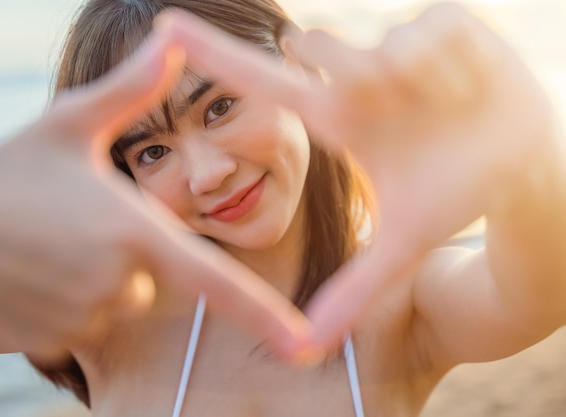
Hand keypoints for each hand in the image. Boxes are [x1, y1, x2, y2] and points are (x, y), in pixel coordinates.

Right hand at [0, 31, 310, 359]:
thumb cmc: (8, 171)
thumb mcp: (71, 122)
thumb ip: (134, 88)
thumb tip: (175, 37)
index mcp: (136, 230)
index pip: (217, 282)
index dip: (266, 316)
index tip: (302, 346)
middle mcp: (120, 281)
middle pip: (160, 277)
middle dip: (135, 252)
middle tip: (81, 225)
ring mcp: (87, 316)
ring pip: (125, 299)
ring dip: (103, 276)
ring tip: (57, 246)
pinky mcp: (59, 341)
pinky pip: (92, 321)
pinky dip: (78, 299)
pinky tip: (41, 272)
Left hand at [158, 2, 560, 349]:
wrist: (519, 169)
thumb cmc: (452, 197)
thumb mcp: (401, 246)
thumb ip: (352, 291)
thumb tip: (304, 349)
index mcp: (339, 118)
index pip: (264, 82)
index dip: (216, 56)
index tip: (166, 29)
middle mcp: (359, 79)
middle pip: (318, 45)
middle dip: (347, 71)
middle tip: (389, 106)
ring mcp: (398, 48)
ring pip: (380, 46)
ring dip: (416, 84)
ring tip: (448, 107)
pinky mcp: (446, 27)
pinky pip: (432, 32)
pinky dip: (455, 64)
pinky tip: (471, 87)